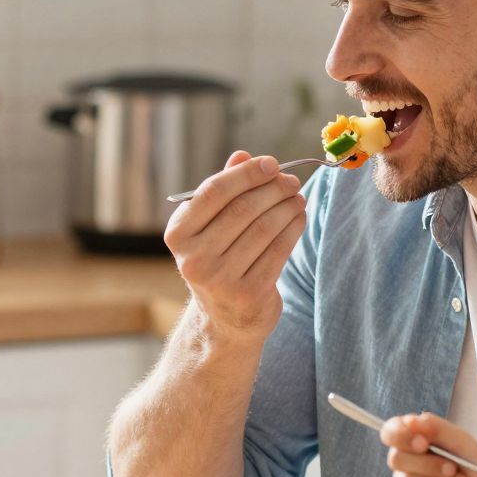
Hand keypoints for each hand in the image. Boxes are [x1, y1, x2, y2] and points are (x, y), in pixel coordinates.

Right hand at [165, 151, 308, 341]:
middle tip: (291, 181)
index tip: (271, 163)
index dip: (246, 174)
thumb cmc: (218, 262)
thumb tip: (243, 155)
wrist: (224, 321)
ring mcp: (220, 279)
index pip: (214, 192)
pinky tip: (299, 217)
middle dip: (273, 189)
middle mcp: (194, 258)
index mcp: (178, 235)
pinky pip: (279, 250)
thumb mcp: (211, 227)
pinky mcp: (249, 294)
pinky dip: (293, 228)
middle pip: (243, 209)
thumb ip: (224, 192)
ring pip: (264, 228)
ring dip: (287, 207)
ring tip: (297, 197)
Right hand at [381, 413, 476, 476]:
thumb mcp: (464, 444)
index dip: (401, 436)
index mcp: (418, 439)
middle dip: (429, 466)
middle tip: (453, 469)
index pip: (391, 431)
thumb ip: (438, 428)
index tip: (423, 443)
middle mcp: (409, 461)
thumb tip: (409, 421)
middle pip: (396, 458)